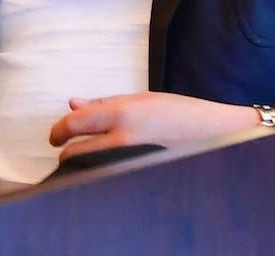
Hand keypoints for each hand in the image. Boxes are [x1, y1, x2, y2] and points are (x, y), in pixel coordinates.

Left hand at [49, 92, 262, 164]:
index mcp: (122, 114)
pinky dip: (104, 172)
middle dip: (66, 154)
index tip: (54, 137)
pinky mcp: (145, 176)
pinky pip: (114, 176)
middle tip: (65, 151)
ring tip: (85, 160)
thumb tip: (73, 103)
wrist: (220, 134)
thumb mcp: (140, 99)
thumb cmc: (180, 112)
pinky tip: (107, 168)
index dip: (58, 132)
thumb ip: (103, 103)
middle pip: (76, 154)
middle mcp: (125, 139)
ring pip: (92, 169)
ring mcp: (135, 161)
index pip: (73, 125)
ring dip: (83, 166)